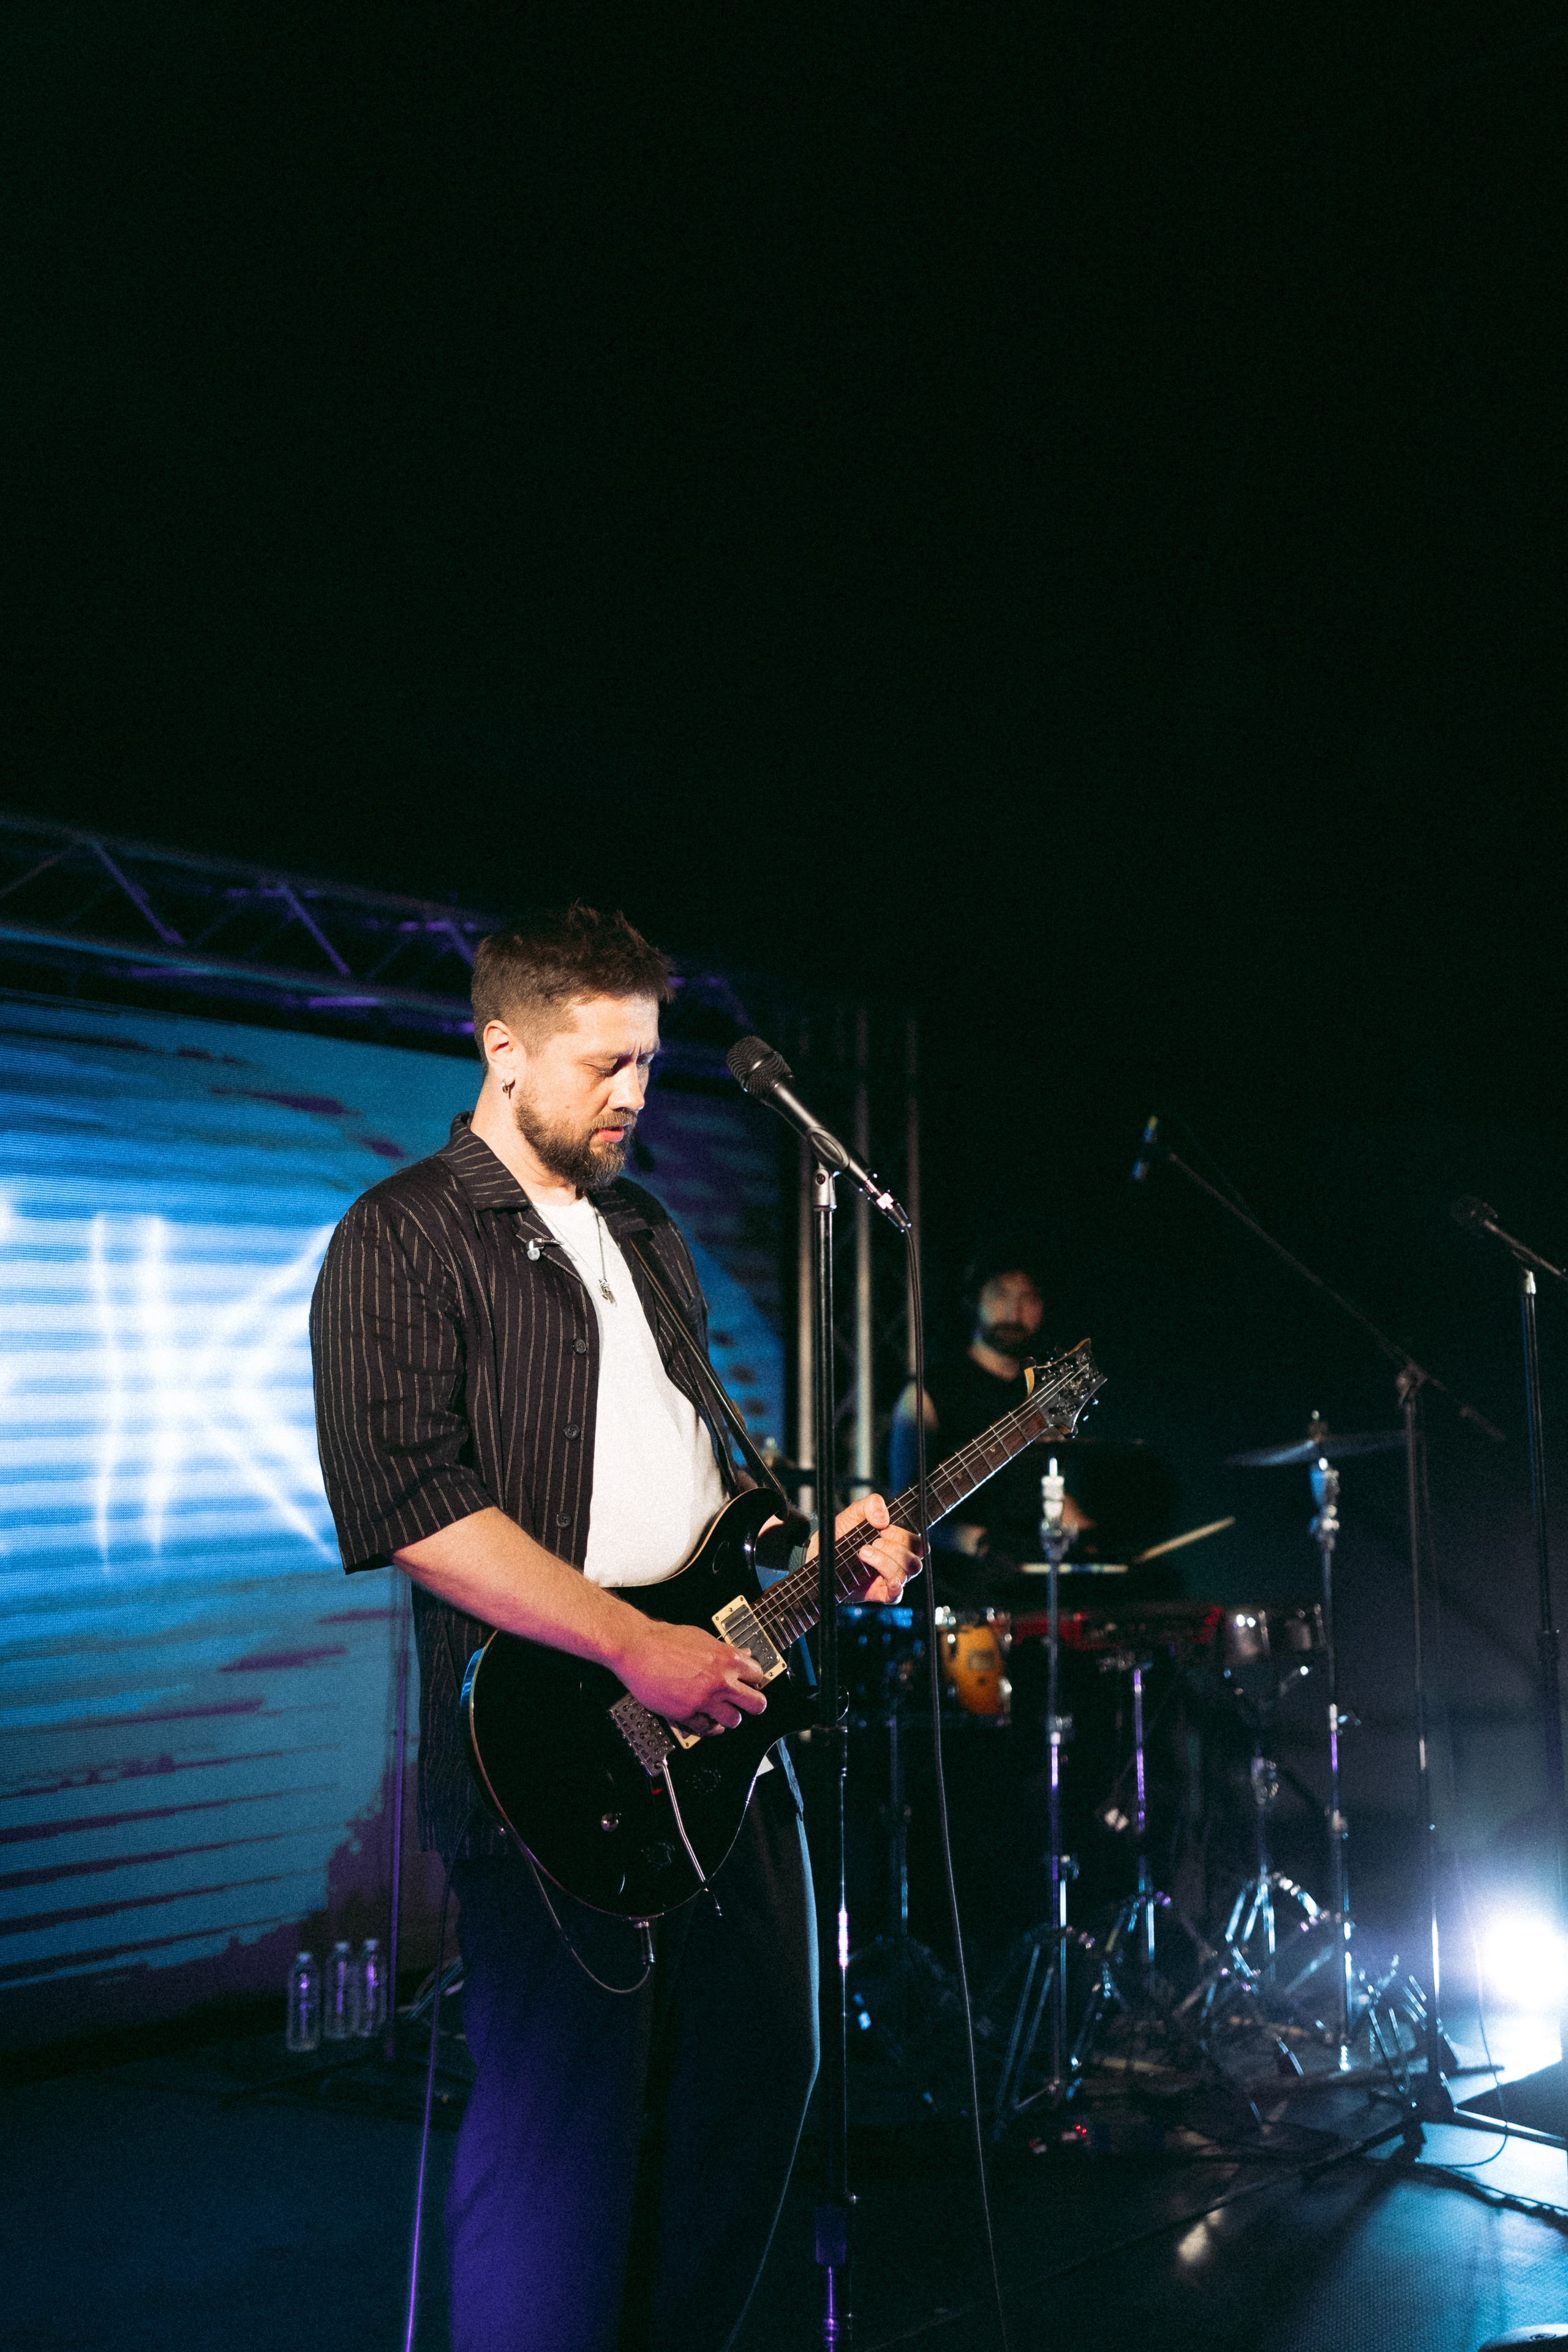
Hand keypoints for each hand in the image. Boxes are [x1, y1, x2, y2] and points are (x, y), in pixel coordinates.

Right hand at [615, 1615, 767, 1737]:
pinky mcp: (686, 1714)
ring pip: (734, 1721)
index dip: (754, 1680)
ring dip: (729, 1717)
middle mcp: (720, 1681)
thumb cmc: (664, 1640)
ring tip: (723, 1713)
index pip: (758, 1675)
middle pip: (756, 1704)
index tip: (750, 1682)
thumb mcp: (702, 1637)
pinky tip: (706, 1721)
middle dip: (753, 1704)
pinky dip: (708, 1727)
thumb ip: (725, 1651)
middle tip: (746, 1703)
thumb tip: (742, 1656)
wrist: (637, 1649)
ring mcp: (704, 1700)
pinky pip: (707, 1729)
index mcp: (726, 1659)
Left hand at [806, 1492, 924, 1604]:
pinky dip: (896, 1589)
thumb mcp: (854, 1512)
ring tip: (863, 1553)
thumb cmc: (840, 1533)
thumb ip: (871, 1504)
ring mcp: (888, 1578)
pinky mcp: (878, 1592)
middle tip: (872, 1542)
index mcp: (897, 1543)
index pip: (917, 1544)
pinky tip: (888, 1581)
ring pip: (904, 1575)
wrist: (819, 1552)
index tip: (882, 1530)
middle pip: (914, 1561)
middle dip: (894, 1549)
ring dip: (885, 1562)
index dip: (903, 1536)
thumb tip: (883, 1519)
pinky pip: (895, 1596)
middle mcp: (897, 1561)